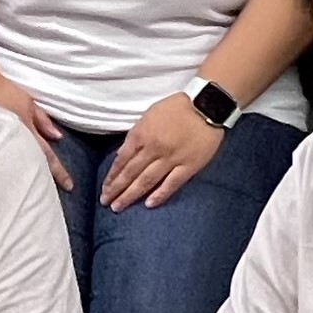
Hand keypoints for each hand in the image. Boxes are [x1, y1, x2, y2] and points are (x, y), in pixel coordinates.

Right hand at [0, 67, 71, 189]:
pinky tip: (7, 178)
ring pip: (16, 167)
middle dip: (41, 180)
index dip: (59, 172)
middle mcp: (14, 143)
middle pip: (31, 166)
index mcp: (27, 132)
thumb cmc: (1, 91)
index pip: (47, 156)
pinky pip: (0, 162)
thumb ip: (42, 120)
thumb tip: (58, 137)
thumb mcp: (27, 102)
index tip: (69, 186)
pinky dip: (7, 169)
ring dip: (23, 177)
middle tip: (49, 194)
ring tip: (29, 190)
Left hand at [104, 93, 226, 209]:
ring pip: (146, 180)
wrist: (207, 105)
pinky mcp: (188, 166)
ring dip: (131, 195)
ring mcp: (171, 159)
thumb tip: (122, 155)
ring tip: (119, 206)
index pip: (122, 160)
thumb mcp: (149, 115)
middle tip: (105, 202)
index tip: (105, 188)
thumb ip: (136, 135)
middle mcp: (153, 149)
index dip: (112, 176)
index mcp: (142, 134)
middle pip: (130, 173)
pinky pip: (171, 183)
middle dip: (116, 189)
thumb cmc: (177, 108)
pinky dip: (159, 194)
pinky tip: (148, 204)